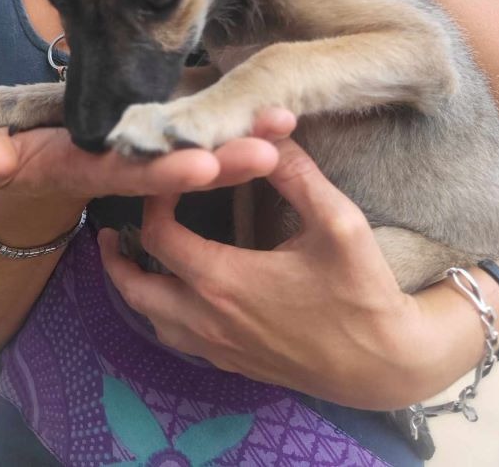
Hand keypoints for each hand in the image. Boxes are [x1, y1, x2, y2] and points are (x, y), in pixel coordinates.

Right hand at [0, 109, 290, 204]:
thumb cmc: (23, 158)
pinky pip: (210, 136)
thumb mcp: (4, 159)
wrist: (43, 175)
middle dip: (226, 161)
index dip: (166, 173)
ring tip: (286, 123)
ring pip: (206, 153)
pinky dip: (242, 125)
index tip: (202, 164)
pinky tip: (282, 113)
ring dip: (246, 141)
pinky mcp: (171, 144)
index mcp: (99, 173)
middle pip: (184, 169)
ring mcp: (156, 161)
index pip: (135, 177)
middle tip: (270, 149)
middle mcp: (135, 173)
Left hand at [98, 128, 432, 410]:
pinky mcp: (234, 365)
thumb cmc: (362, 293)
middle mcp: (208, 319)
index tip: (165, 179)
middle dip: (117, 255)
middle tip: (112, 228)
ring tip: (136, 258)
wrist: (385, 366)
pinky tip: (179, 293)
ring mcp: (218, 349)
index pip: (157, 234)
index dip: (152, 199)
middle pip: (134, 287)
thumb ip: (297, 174)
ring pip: (151, 319)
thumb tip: (269, 131)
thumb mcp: (338, 222)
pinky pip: (177, 339)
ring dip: (135, 286)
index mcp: (223, 281)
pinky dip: (161, 312)